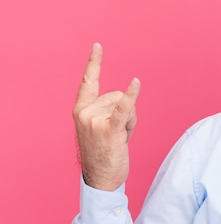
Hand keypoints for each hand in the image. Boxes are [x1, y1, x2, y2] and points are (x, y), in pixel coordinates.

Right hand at [72, 43, 140, 190]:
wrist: (101, 177)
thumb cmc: (104, 151)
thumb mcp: (100, 126)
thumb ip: (108, 109)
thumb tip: (126, 97)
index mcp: (81, 109)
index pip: (89, 81)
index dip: (94, 63)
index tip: (98, 46)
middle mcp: (85, 112)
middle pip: (118, 95)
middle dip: (125, 112)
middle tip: (118, 133)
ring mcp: (95, 120)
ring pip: (126, 104)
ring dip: (131, 120)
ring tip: (121, 137)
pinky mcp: (109, 130)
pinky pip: (124, 108)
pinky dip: (132, 96)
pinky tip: (136, 83)